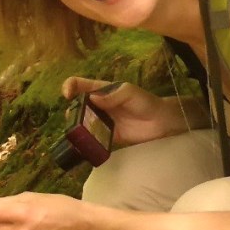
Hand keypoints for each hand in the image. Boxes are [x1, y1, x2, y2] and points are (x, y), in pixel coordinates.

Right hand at [62, 77, 182, 144]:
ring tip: (78, 133)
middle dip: (71, 112)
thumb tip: (93, 99)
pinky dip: (86, 141)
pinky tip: (84, 145)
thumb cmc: (146, 102)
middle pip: (76, 106)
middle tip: (74, 120)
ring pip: (81, 123)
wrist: (161, 122)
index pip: (79, 84)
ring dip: (76, 128)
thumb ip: (113, 95)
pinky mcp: (106, 136)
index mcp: (101, 90)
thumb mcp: (130, 93)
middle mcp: (98, 105)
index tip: (67, 96)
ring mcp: (101, 121)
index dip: (69, 87)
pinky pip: (92, 138)